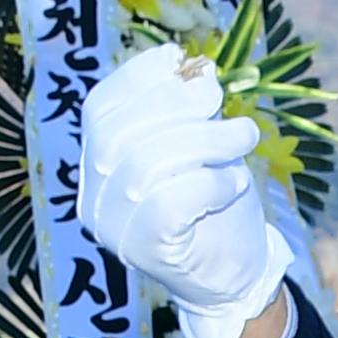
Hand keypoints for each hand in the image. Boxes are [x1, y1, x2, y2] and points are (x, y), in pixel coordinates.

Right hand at [78, 45, 302, 337]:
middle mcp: (94, 196)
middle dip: (173, 103)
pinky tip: (234, 184)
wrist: (235, 276)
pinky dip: (208, 184)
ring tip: (244, 136)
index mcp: (98, 164)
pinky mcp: (146, 250)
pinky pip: (168, 203)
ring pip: (146, 164)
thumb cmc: (216, 206)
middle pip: (117, 132)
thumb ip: (187, 114)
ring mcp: (114, 227)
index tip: (179, 61)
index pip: (99, 109)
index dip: (137, 78)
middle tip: (219, 96)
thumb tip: (194, 70)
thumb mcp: (201, 147)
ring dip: (204, 139)